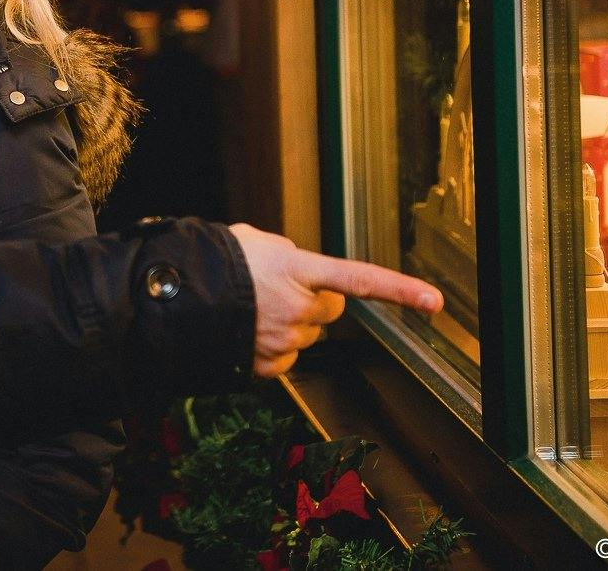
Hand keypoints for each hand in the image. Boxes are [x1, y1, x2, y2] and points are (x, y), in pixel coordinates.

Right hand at [228, 223, 443, 376]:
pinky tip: (249, 331)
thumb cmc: (212, 265)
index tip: (432, 301)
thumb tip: (297, 267)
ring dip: (292, 323)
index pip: (359, 279)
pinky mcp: (270, 366)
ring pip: (308, 334)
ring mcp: (284, 340)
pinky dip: (274, 346)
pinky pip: (287, 356)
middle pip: (332, 311)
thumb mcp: (254, 242)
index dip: (399, 289)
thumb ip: (286, 254)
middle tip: (282, 290)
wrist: (175, 301)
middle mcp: (297, 308)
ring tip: (255, 309)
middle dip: (316, 301)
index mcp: (298, 271)